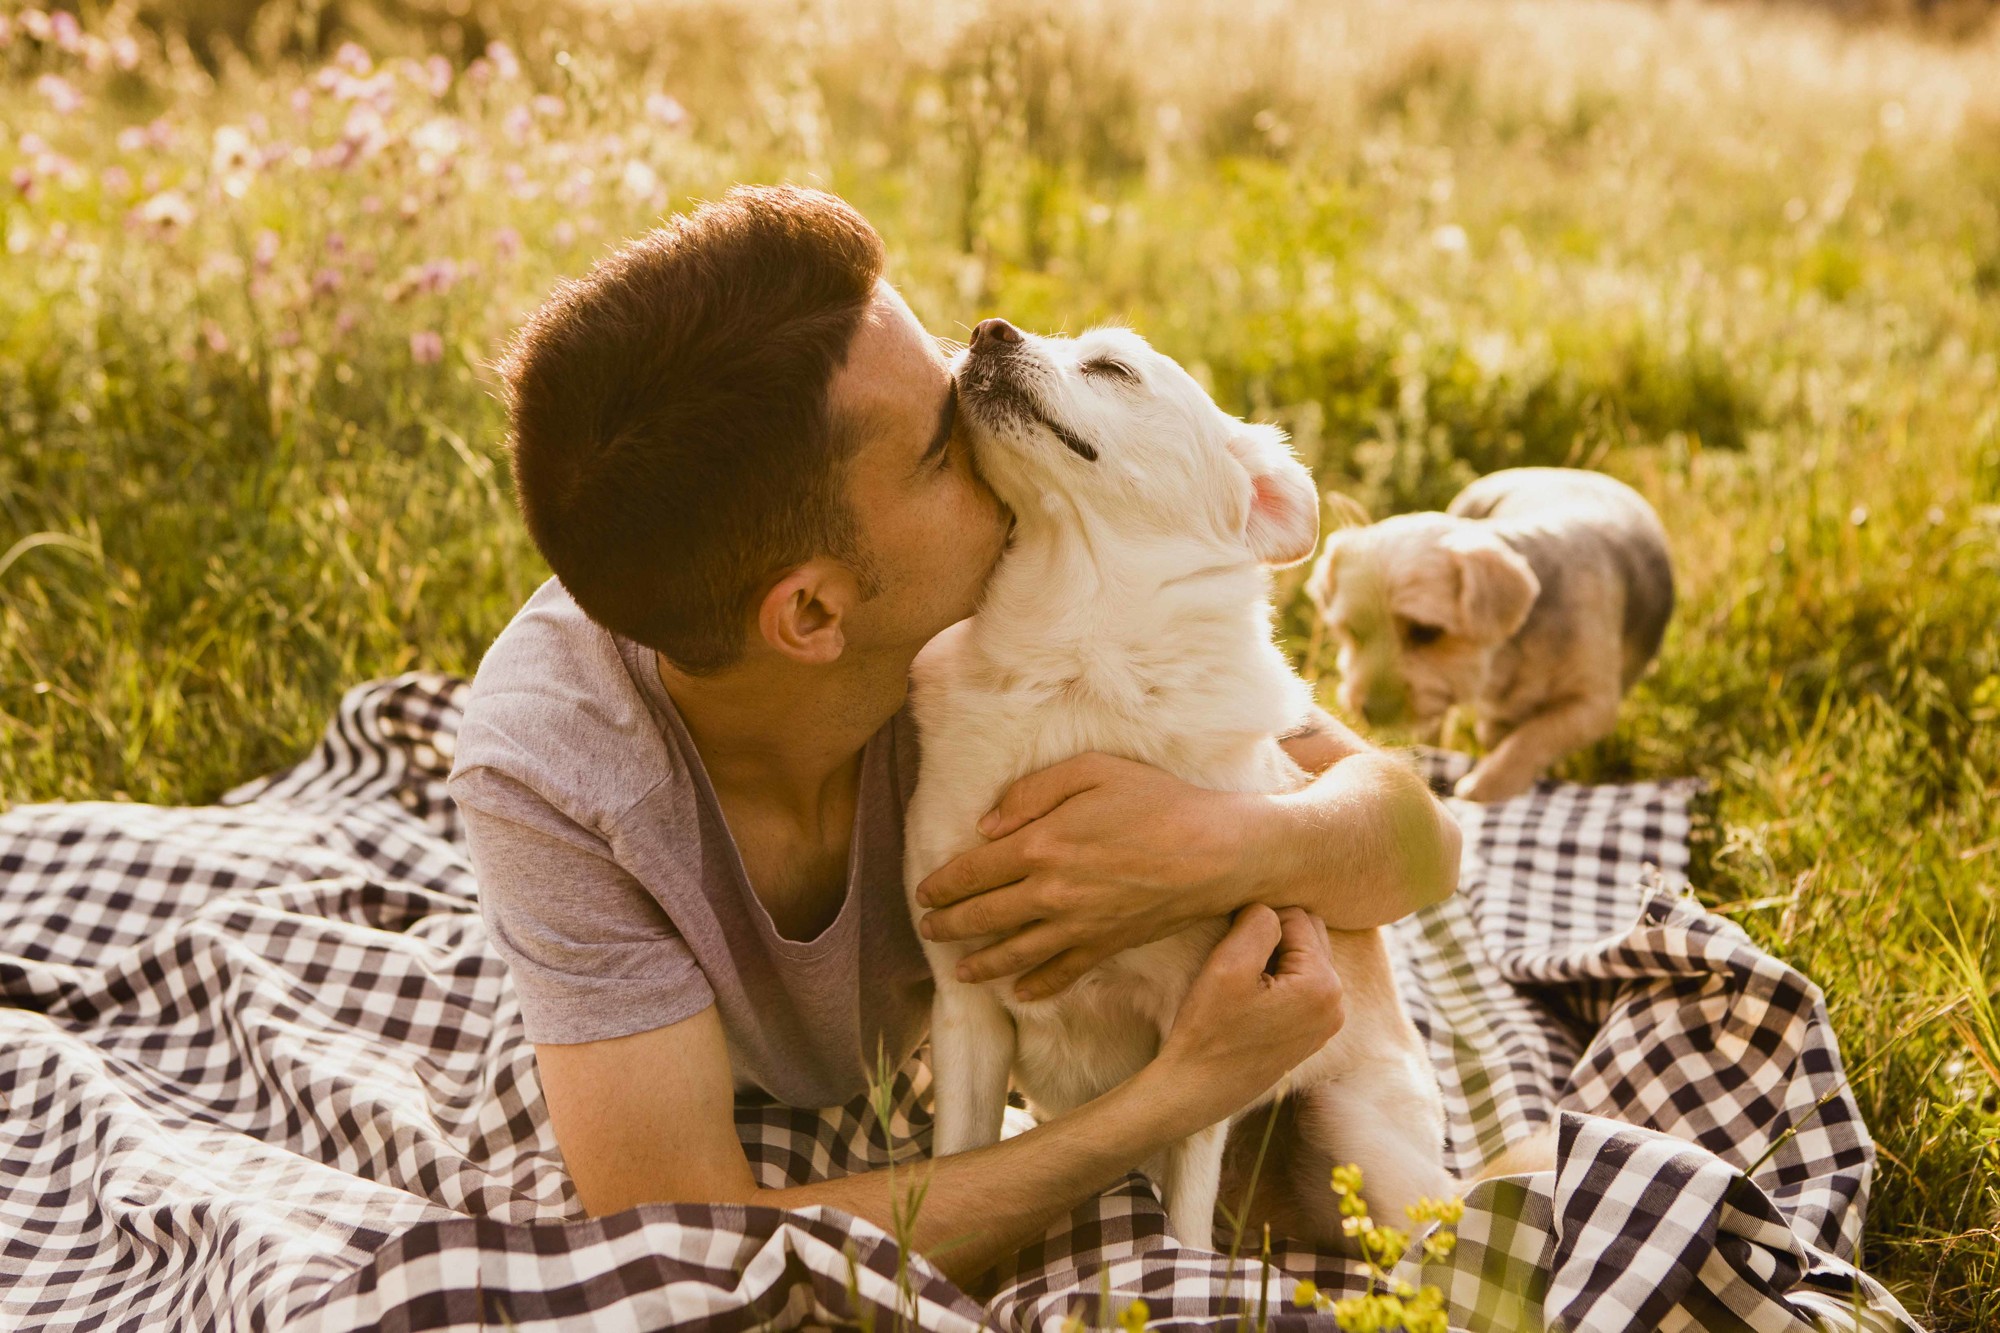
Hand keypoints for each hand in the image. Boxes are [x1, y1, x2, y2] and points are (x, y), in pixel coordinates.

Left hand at [914, 753, 1262, 999]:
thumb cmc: (1159, 801)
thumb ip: (1033, 792)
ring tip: (959, 970)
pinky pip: (1062, 973)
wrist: (1219, 851)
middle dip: (948, 924)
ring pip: (1014, 953)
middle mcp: (1052, 892)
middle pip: (984, 915)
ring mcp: (1079, 925)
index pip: (974, 871)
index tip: (924, 891)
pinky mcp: (1107, 945)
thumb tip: (988, 826)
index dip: (943, 884)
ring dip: (980, 963)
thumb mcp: (1094, 770)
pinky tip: (1019, 993)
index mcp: (1042, 845)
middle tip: (927, 929)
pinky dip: (1037, 987)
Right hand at [1155, 905, 1344, 1130]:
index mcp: (1323, 984)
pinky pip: (1301, 984)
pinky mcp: (1312, 1032)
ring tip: (1242, 983)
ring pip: (1304, 958)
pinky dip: (1277, 979)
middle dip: (1273, 937)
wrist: (1197, 1089)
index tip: (1231, 949)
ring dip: (1274, 957)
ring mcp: (1327, 1021)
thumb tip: (1270, 908)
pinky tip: (1250, 999)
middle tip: (1237, 962)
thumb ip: (1259, 922)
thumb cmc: (1210, 1029)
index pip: (1295, 917)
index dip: (1256, 922)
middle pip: (1309, 935)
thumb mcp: (1230, 964)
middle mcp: (1337, 1003)